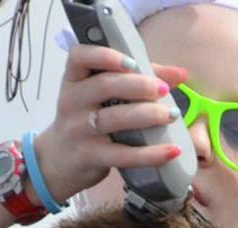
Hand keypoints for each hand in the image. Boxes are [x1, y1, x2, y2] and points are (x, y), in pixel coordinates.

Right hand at [34, 44, 188, 202]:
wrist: (57, 162)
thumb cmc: (86, 120)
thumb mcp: (99, 96)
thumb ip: (137, 79)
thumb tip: (179, 74)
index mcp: (73, 80)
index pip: (80, 57)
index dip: (106, 56)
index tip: (133, 63)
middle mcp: (72, 102)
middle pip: (104, 86)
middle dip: (138, 86)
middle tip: (163, 90)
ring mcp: (79, 130)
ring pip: (114, 119)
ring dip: (147, 115)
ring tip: (171, 114)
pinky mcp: (89, 156)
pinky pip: (123, 155)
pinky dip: (151, 154)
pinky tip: (172, 150)